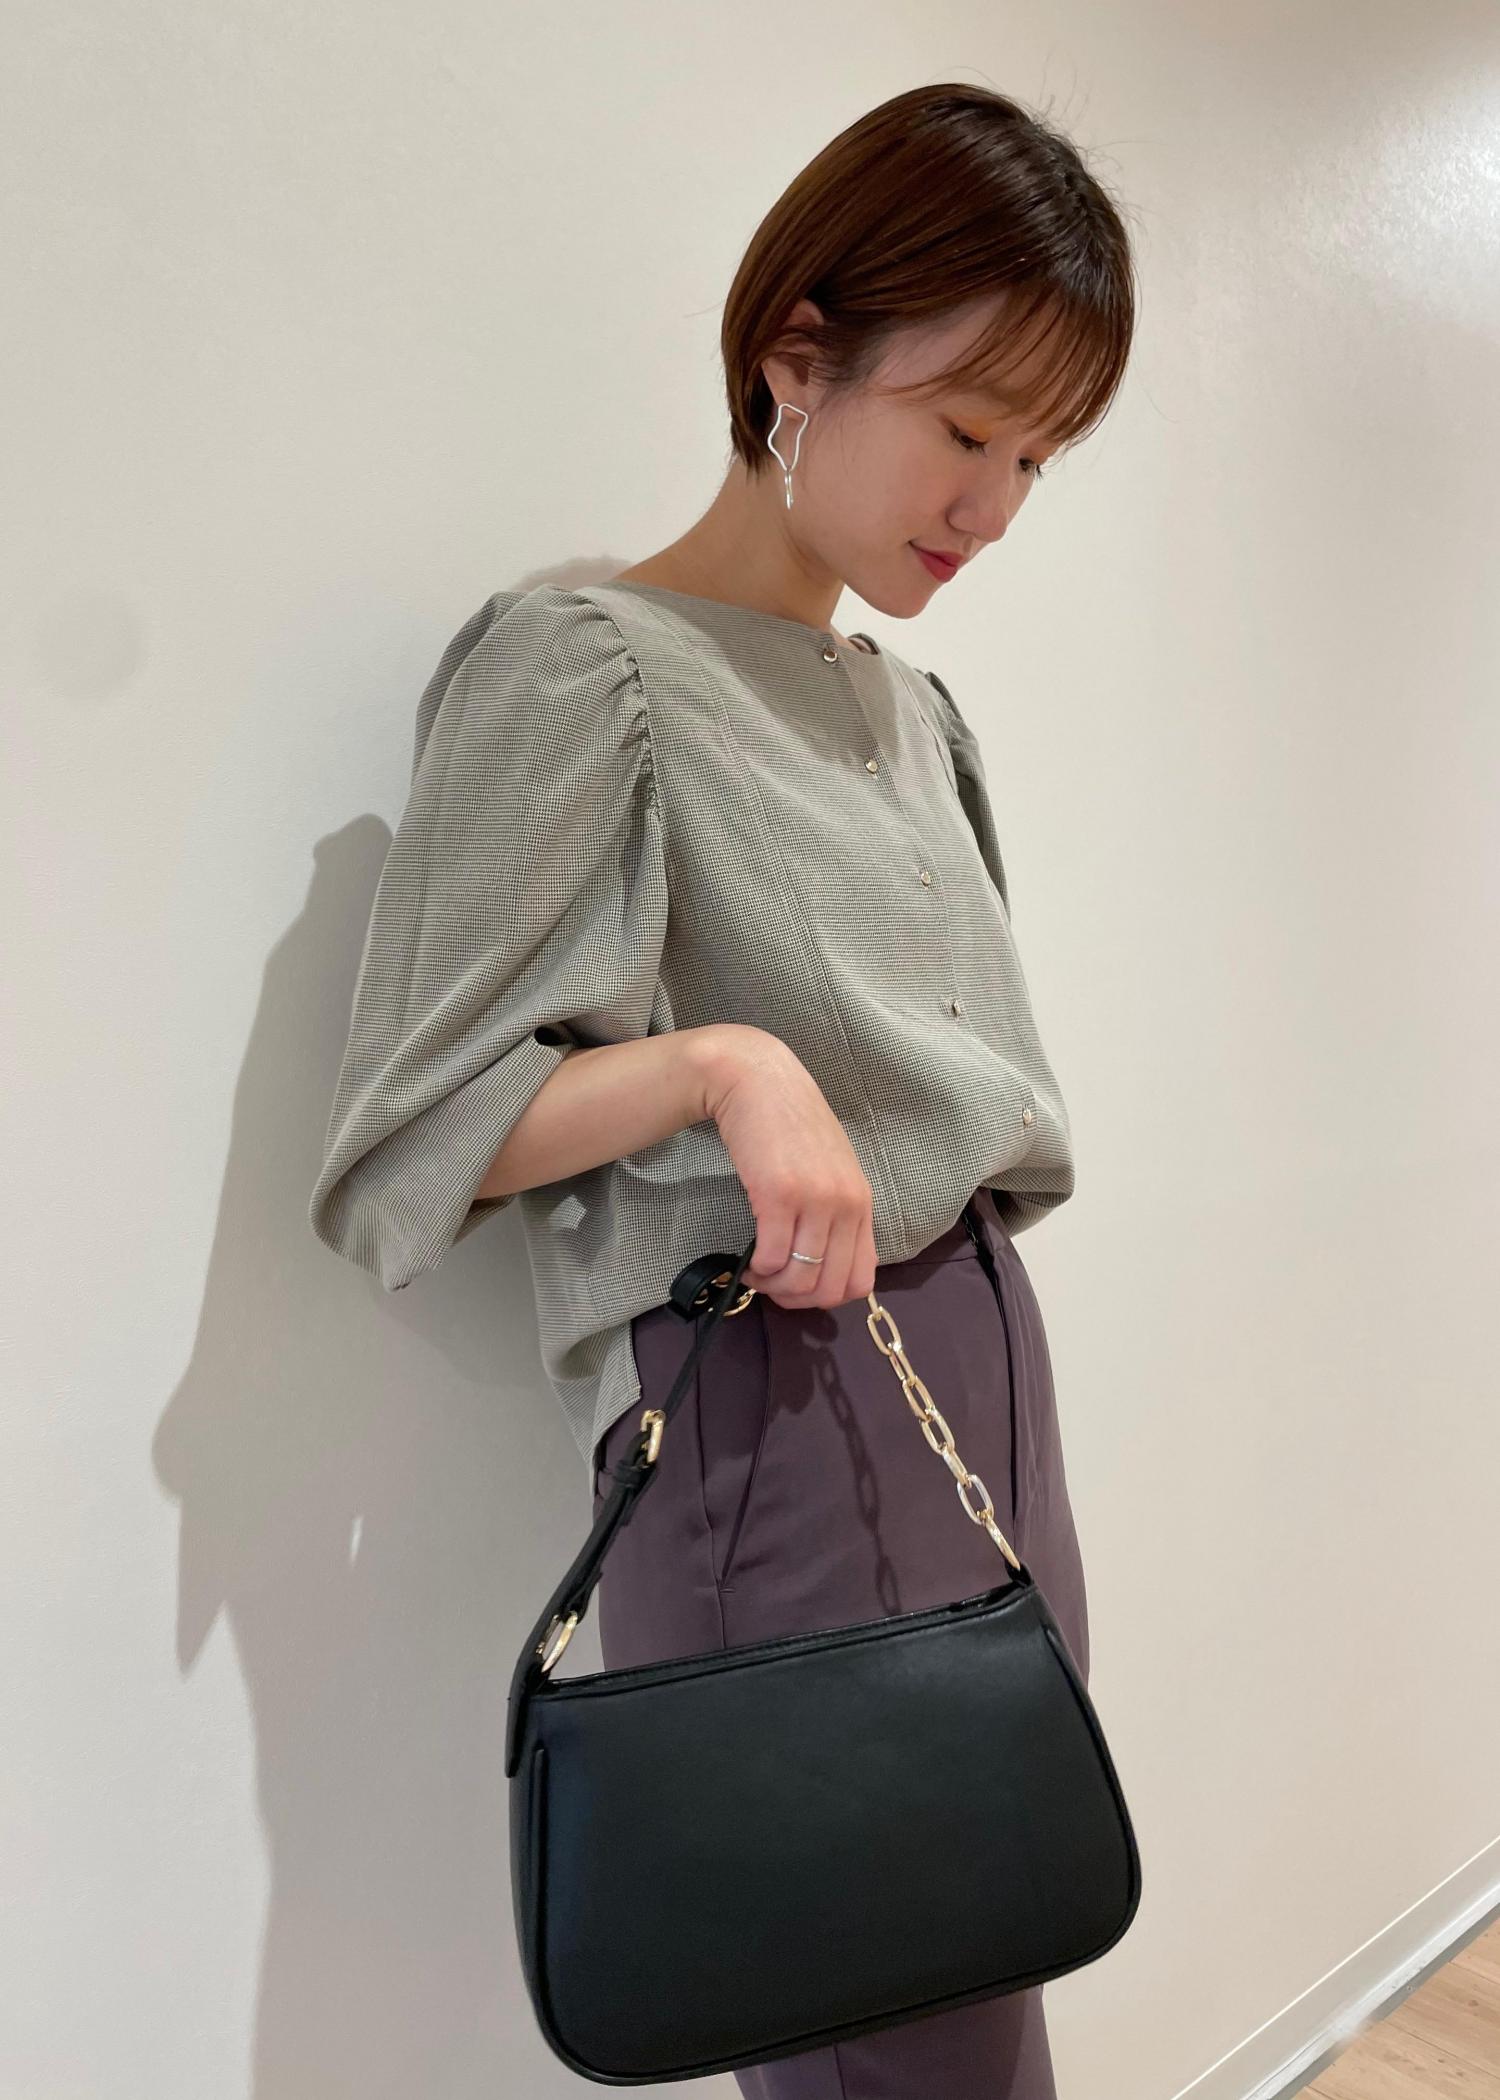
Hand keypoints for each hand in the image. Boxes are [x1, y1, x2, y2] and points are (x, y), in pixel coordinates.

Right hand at [698, 1027, 878, 1310]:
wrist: (759, 1081)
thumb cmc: (790, 1124)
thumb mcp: (830, 1169)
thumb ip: (835, 1211)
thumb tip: (820, 1261)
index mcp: (862, 1202)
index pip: (862, 1279)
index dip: (827, 1297)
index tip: (800, 1287)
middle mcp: (846, 1204)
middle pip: (830, 1288)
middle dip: (796, 1300)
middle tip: (772, 1286)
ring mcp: (815, 1200)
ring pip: (800, 1279)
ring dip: (772, 1288)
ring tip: (756, 1274)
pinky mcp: (779, 1194)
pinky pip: (772, 1258)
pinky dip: (757, 1271)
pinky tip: (746, 1262)